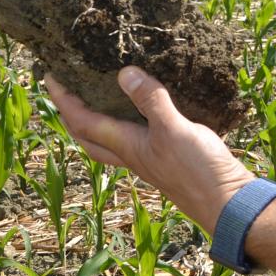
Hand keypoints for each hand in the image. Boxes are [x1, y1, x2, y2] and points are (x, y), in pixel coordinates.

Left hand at [45, 66, 255, 229]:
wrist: (225, 202)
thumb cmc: (198, 170)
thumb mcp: (174, 129)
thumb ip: (150, 101)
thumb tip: (123, 73)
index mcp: (126, 146)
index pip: (83, 121)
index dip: (64, 99)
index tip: (50, 77)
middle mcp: (131, 154)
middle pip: (88, 138)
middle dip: (70, 116)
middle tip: (63, 93)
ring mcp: (148, 158)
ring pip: (108, 141)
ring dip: (94, 122)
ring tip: (93, 101)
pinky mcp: (165, 158)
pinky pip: (133, 139)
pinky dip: (124, 123)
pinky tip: (139, 114)